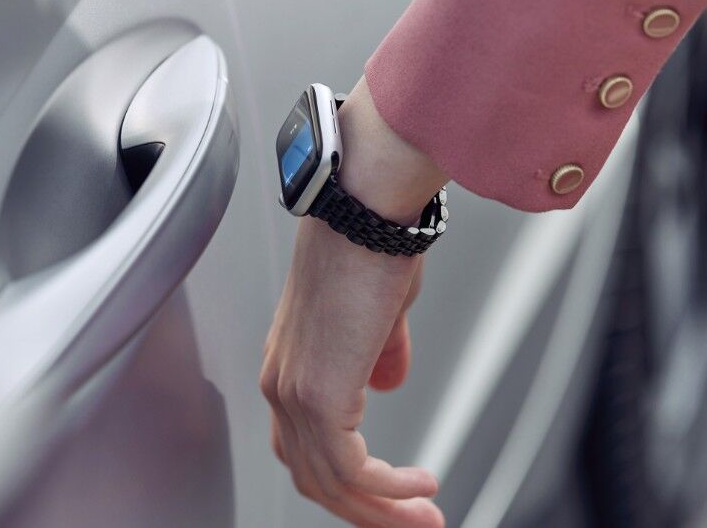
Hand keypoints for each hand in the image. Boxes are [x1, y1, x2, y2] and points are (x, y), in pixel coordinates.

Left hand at [260, 78, 447, 525]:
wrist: (366, 209)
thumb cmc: (370, 241)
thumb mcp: (378, 310)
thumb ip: (378, 352)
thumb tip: (387, 381)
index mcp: (291, 361)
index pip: (304, 444)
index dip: (345, 480)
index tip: (387, 496)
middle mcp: (282, 381)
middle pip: (311, 476)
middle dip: (365, 509)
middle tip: (412, 525)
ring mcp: (294, 390)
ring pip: (329, 482)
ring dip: (381, 510)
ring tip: (425, 520)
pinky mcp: (318, 394)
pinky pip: (350, 469)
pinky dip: (388, 489)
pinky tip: (420, 488)